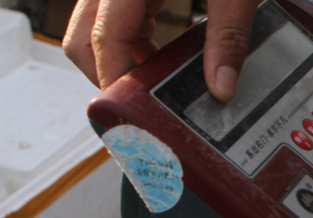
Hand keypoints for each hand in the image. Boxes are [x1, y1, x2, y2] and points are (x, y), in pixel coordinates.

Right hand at [64, 0, 259, 99]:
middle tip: (144, 103)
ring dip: (120, 57)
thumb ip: (229, 34)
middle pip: (83, 36)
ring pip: (94, 24)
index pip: (103, 41)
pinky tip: (162, 48)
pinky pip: (114, 10)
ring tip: (158, 80)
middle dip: (108, 74)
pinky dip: (131, 35)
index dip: (115, 81)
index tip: (136, 112)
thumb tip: (222, 84)